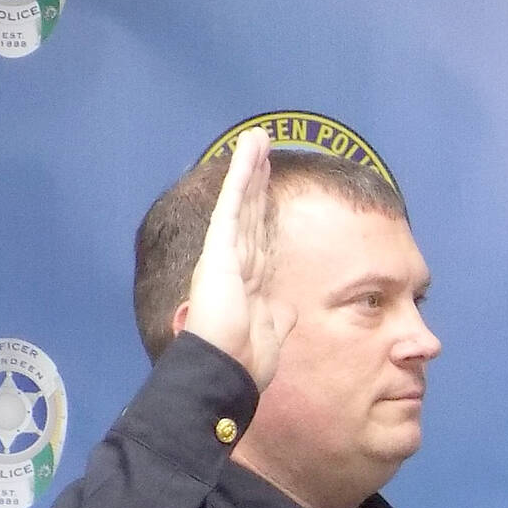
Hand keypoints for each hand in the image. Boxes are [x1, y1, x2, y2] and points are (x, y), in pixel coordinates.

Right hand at [181, 127, 294, 389]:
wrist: (226, 369)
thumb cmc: (245, 360)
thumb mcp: (272, 333)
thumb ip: (278, 316)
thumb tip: (287, 308)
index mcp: (248, 281)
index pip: (260, 234)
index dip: (265, 207)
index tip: (271, 184)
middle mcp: (234, 262)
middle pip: (251, 210)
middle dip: (258, 179)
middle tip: (263, 147)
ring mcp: (225, 253)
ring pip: (242, 200)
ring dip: (250, 168)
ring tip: (257, 138)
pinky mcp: (219, 249)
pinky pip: (233, 205)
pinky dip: (241, 178)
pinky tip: (249, 154)